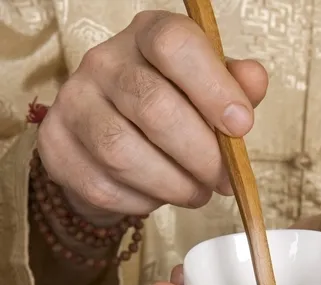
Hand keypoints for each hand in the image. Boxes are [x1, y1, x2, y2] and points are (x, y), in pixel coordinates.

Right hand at [37, 10, 267, 221]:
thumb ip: (233, 86)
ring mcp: (73, 104)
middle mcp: (102, 62)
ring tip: (197, 193)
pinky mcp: (55, 147)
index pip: (174, 44)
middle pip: (151, 107)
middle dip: (200, 154)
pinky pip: (102, 186)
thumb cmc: (168, 109)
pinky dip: (140, 201)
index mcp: (146, 35)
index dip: (213, 88)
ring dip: (171, 184)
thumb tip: (254, 82)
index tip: (241, 127)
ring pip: (122, 152)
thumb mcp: (206, 91)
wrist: (108, 139)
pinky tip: (157, 198)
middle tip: (223, 180)